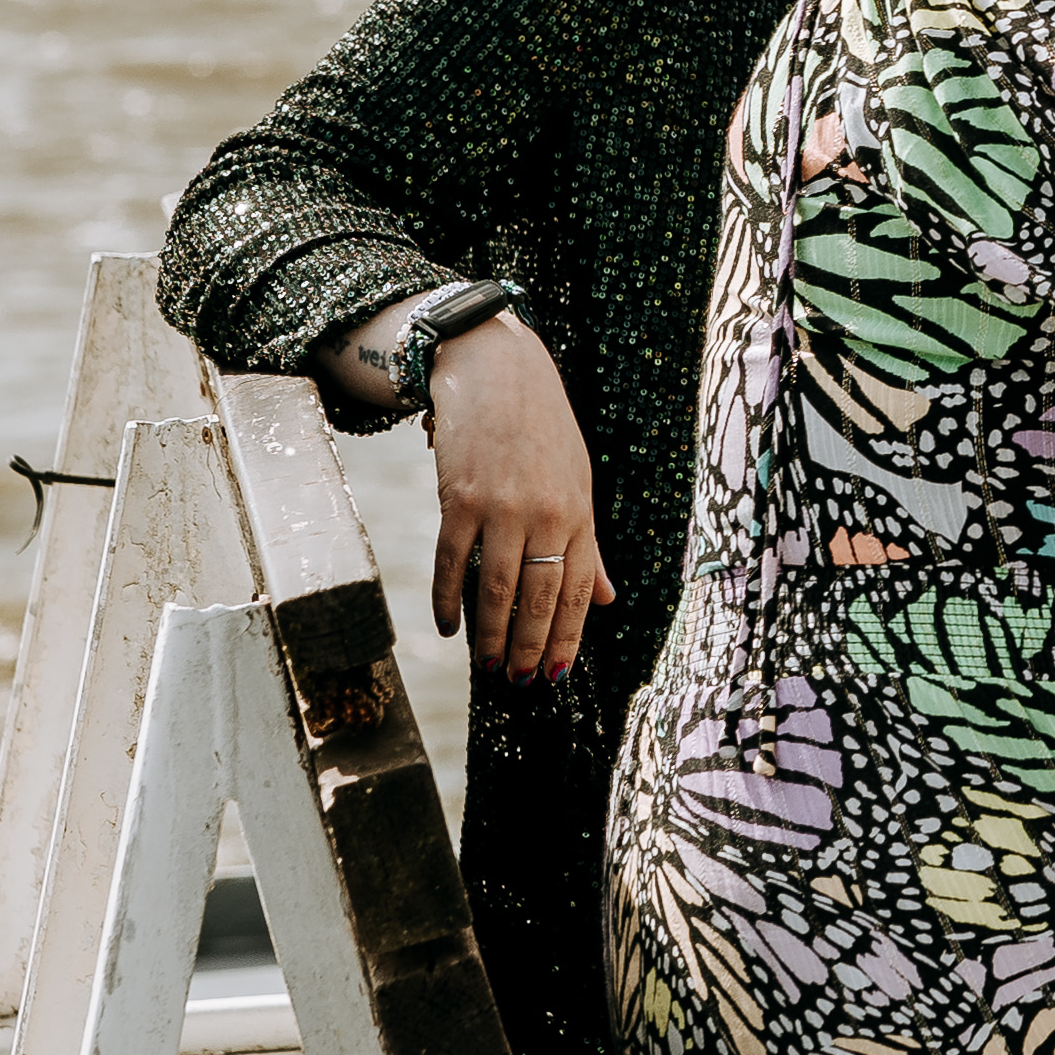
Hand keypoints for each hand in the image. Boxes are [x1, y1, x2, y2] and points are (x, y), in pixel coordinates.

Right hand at [426, 314, 614, 680]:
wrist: (498, 371)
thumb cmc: (542, 431)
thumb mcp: (578, 483)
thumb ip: (588, 544)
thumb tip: (607, 599)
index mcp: (580, 513)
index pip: (578, 590)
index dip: (569, 637)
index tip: (558, 674)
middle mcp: (547, 513)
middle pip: (541, 597)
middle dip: (532, 647)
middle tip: (522, 683)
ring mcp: (503, 507)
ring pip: (498, 588)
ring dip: (492, 635)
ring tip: (489, 667)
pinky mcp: (461, 498)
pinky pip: (453, 561)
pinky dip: (449, 599)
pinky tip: (448, 627)